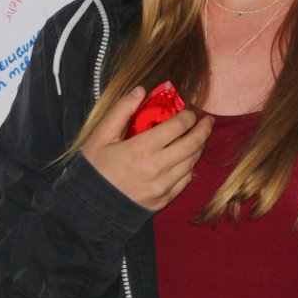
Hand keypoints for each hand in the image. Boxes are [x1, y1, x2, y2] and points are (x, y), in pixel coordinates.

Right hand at [81, 86, 212, 211]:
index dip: (188, 116)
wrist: (89, 207)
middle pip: (192, 144)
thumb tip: (141, 90)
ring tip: (198, 138)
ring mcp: (162, 186)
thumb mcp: (101, 135)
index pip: (177, 126)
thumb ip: (121, 111)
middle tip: (207, 121)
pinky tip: (187, 160)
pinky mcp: (163, 200)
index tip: (190, 111)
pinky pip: (185, 181)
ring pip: (192, 163)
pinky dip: (190, 168)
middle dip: (203, 129)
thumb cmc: (94, 168)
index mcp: (142, 148)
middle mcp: (157, 167)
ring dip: (198, 148)